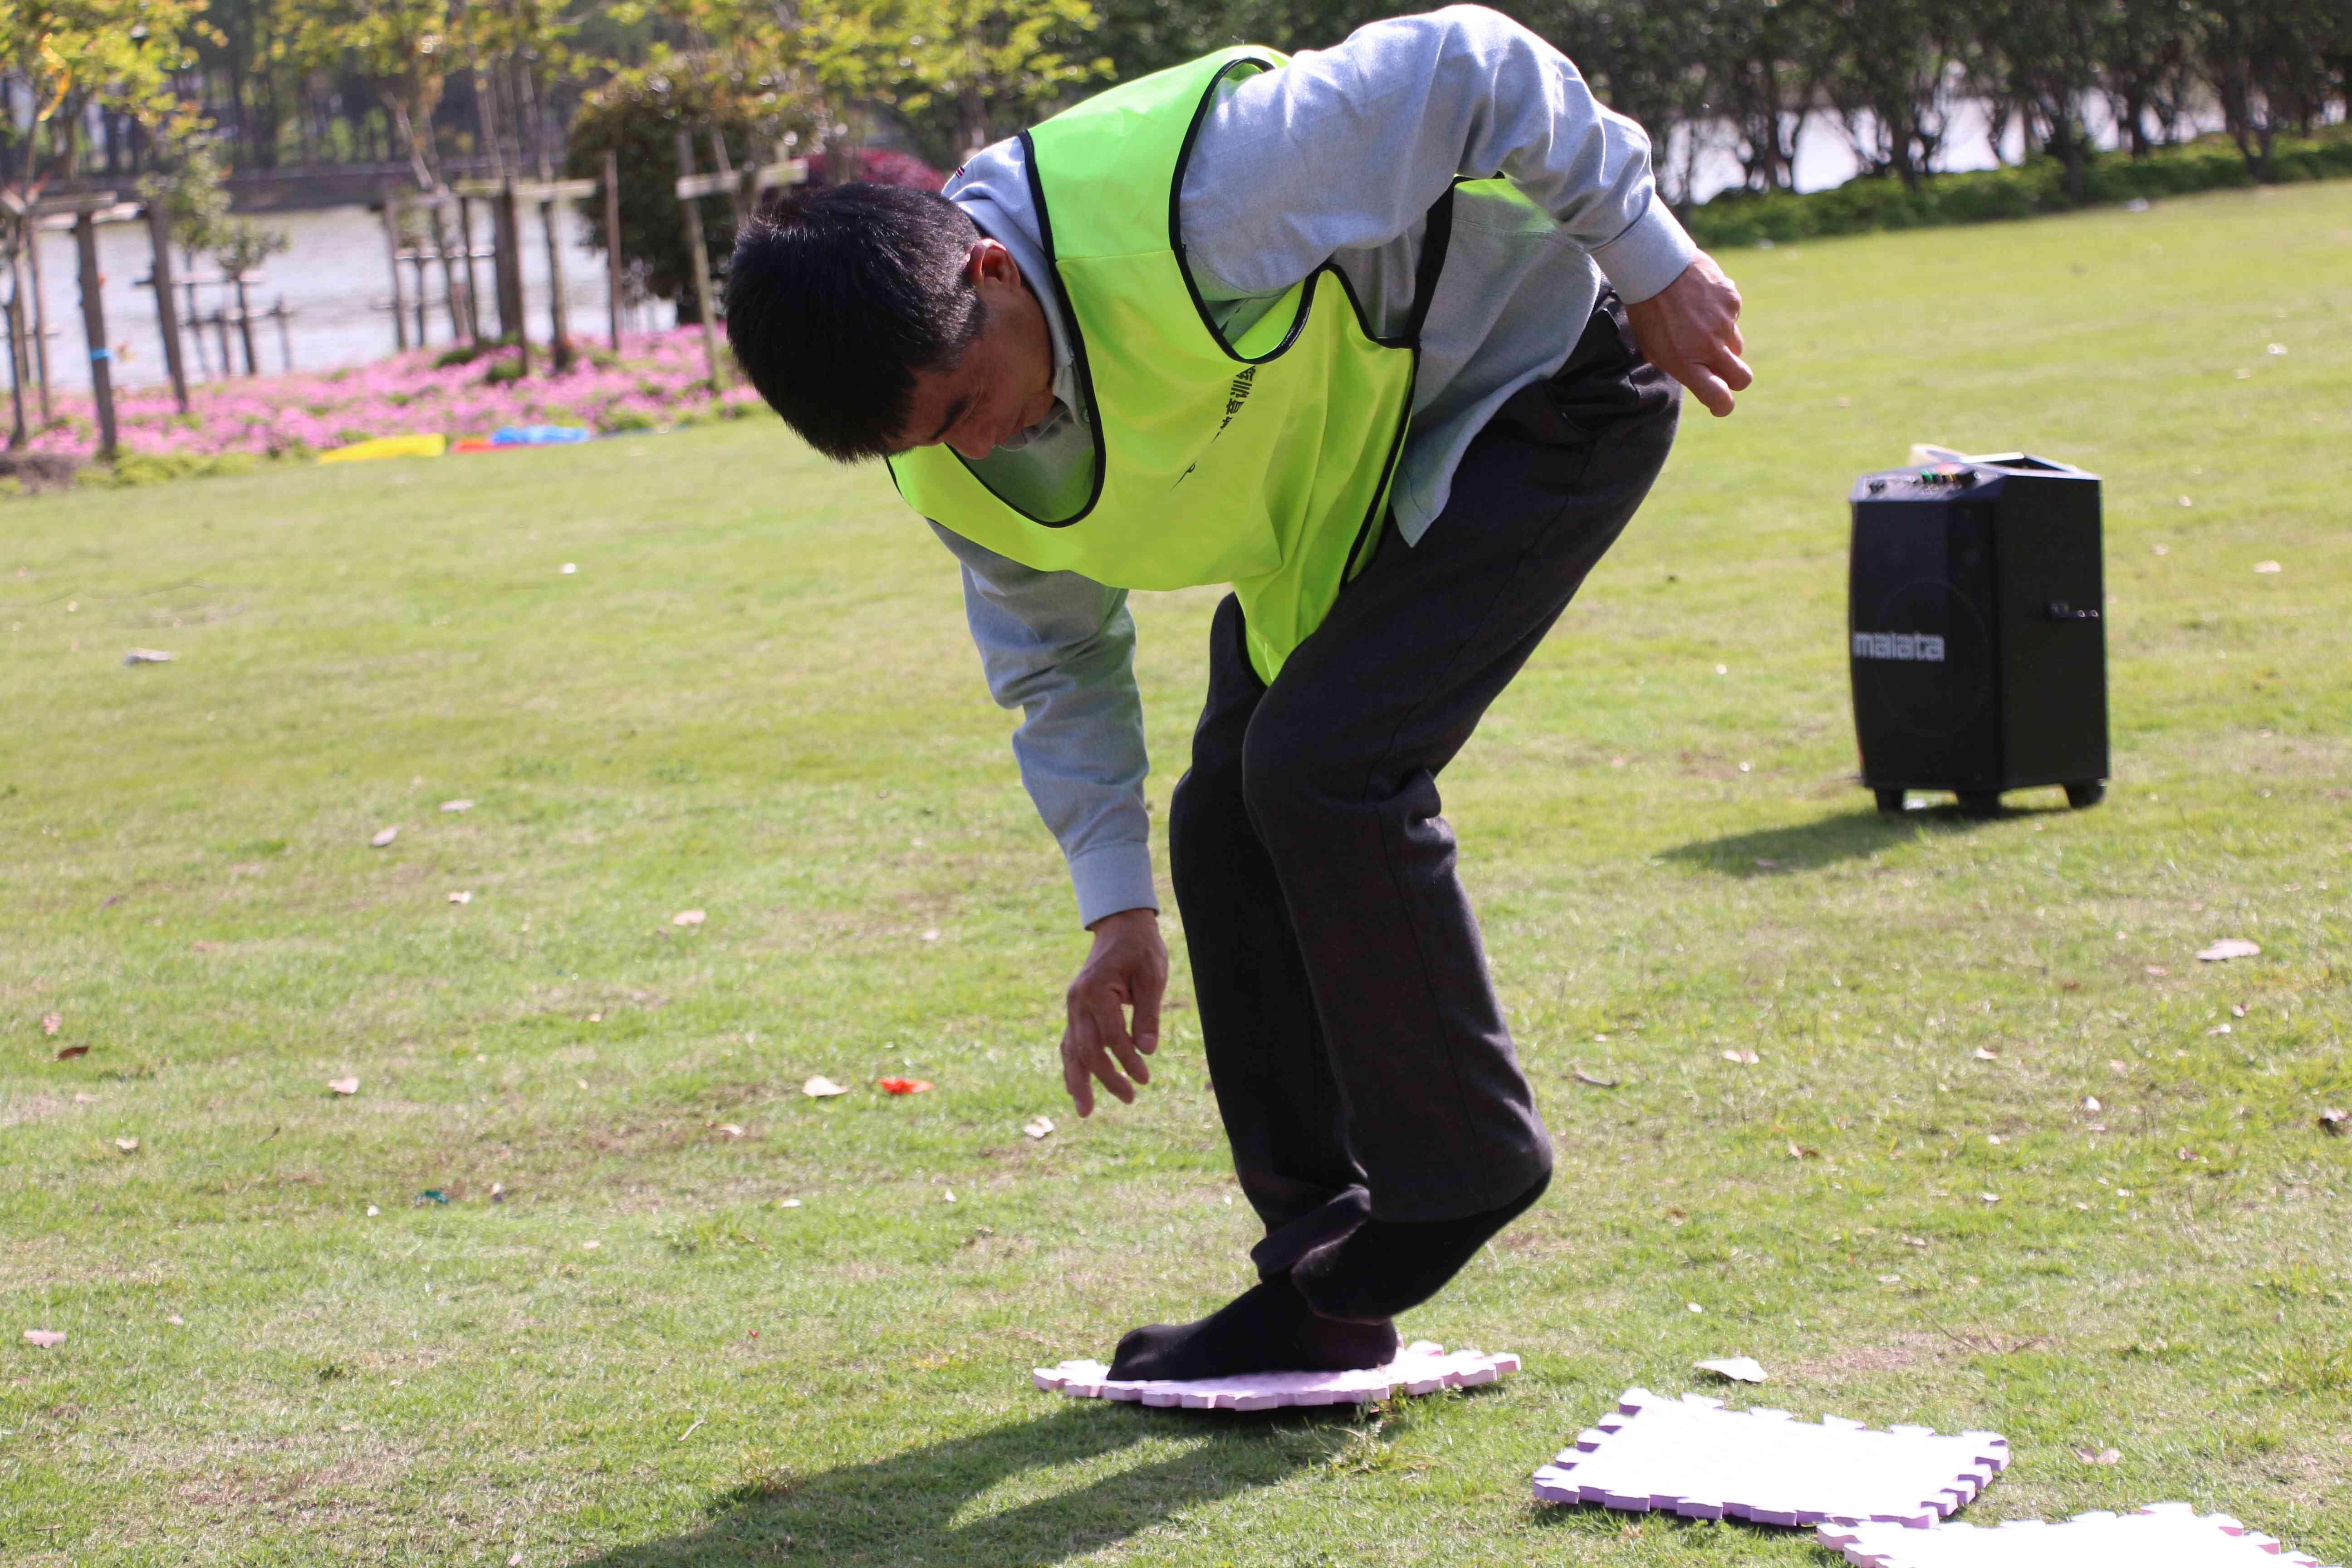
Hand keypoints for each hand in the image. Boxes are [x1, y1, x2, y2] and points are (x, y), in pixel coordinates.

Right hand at [1061, 907, 1166, 1116]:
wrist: (1122, 927)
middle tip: (1130, 1098)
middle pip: (1087, 1048)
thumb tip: (1147, 1050)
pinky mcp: (1076, 1011)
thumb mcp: (1153, 976)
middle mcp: (1077, 1000)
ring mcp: (1073, 1006)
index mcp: (1096, 989)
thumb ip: (1149, 1013)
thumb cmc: (1141, 949)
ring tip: (1086, 1112)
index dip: (1128, 1059)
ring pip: (1071, 1050)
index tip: (1146, 1077)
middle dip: (1106, 1077)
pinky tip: (1076, 1088)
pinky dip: (1072, 1066)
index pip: (1111, 1034)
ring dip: (1079, 1081)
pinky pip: (1070, 1043)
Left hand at [1624, 252, 1752, 416]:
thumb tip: (1705, 378)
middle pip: (1742, 378)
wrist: (1654, 266)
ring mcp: (1724, 322)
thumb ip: (1680, 366)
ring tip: (1698, 321)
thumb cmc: (1648, 311)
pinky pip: (1733, 316)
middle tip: (1721, 368)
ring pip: (1736, 344)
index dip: (1723, 405)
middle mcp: (1708, 345)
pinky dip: (1722, 313)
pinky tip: (1702, 300)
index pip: (1718, 396)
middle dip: (1735, 379)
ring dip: (1723, 341)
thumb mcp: (1653, 347)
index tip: (1720, 403)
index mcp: (1685, 362)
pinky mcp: (1733, 300)